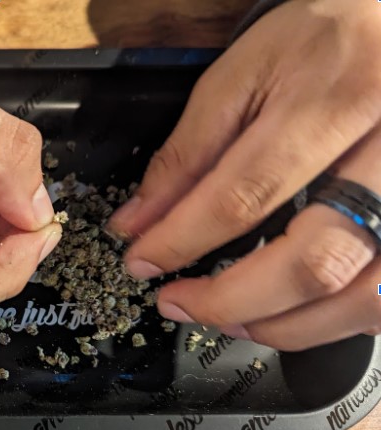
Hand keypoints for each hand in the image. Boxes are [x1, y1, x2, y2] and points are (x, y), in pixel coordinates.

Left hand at [105, 0, 380, 350]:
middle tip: (179, 304)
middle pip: (316, 260)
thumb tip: (140, 220)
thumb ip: (190, 150)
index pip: (245, 193)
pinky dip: (337, 320)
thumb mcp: (246, 71)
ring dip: (287, 326)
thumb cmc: (326, 36)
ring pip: (366, 295)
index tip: (141, 262)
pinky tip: (293, 313)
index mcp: (336, 99)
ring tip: (229, 318)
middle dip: (233, 300)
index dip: (182, 240)